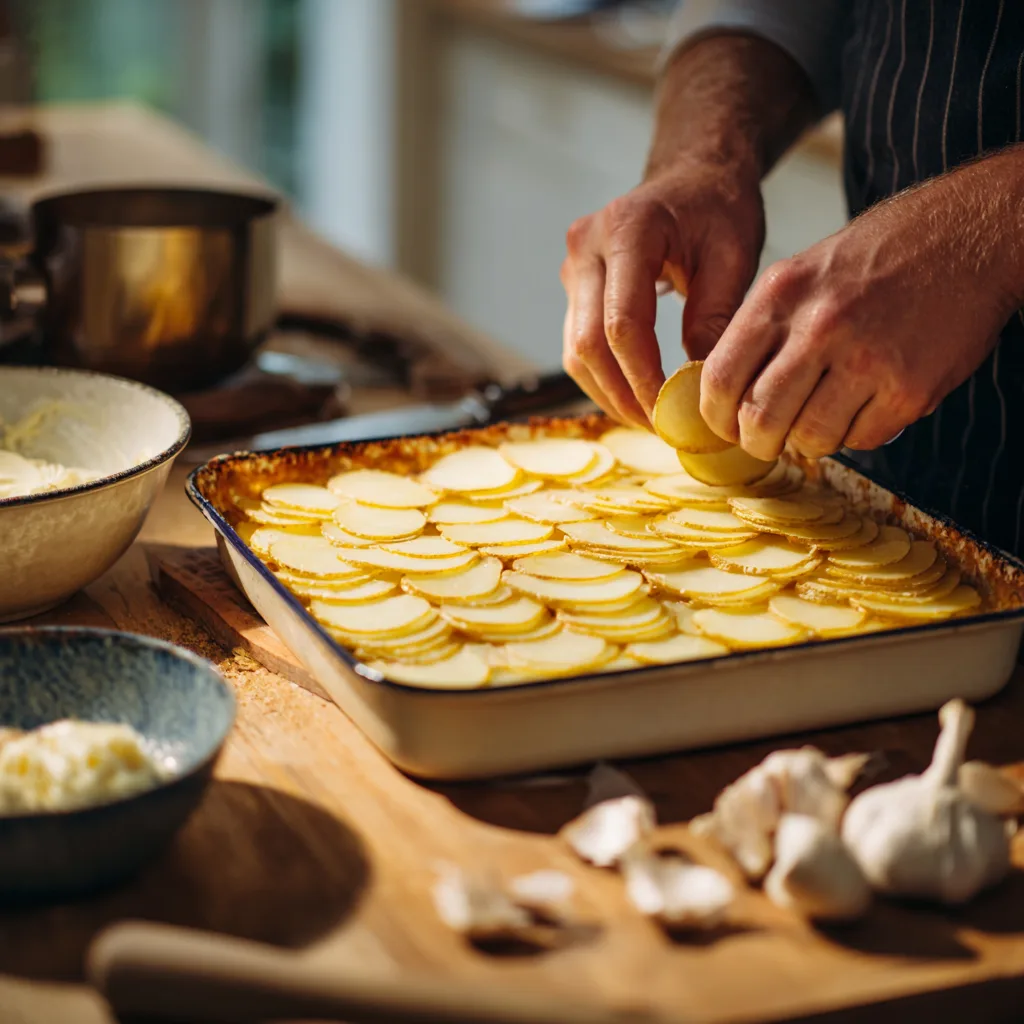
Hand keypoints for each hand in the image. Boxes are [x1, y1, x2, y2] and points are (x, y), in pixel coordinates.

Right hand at [561, 162, 764, 426]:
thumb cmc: (717, 209)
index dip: (643, 378)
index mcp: (626, 230)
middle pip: (588, 344)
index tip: (671, 413)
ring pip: (575, 351)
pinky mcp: (574, 287)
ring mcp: (573, 268)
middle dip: (623, 395)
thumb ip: (714, 317)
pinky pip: (578, 344)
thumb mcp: (732, 255)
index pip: (623, 323)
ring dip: (609, 394)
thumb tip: (698, 384)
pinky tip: (635, 397)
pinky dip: (604, 377)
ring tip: (650, 420)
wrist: (693, 176)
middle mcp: (585, 247)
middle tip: (661, 428)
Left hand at [701, 156, 1023, 459]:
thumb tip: (726, 394)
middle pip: (759, 419)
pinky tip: (865, 403)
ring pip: (810, 438)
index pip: (720, 378)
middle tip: (766, 441)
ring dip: (810, 439)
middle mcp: (820, 325)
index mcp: (781, 294)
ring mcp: (868, 359)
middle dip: (757, 442)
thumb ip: (761, 329)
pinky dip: (856, 433)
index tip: (725, 426)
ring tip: (822, 415)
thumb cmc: (880, 255)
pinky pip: (861, 439)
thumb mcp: (801, 273)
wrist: (970, 234)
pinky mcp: (909, 388)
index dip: (716, 416)